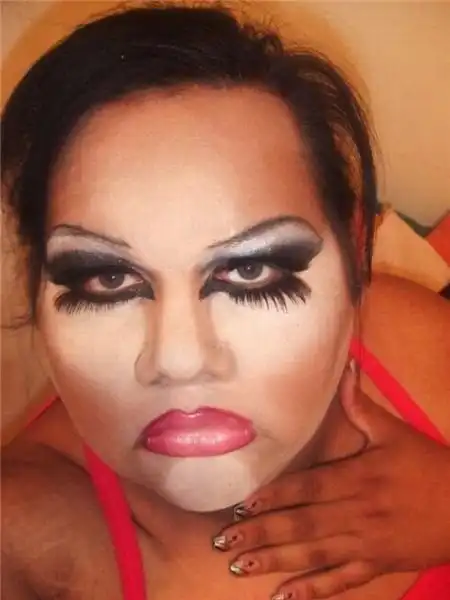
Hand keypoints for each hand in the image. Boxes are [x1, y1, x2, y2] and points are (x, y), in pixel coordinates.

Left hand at [212, 369, 449, 598]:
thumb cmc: (427, 465)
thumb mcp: (395, 432)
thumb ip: (362, 405)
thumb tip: (345, 366)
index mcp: (358, 478)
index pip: (307, 488)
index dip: (274, 497)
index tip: (242, 505)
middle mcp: (355, 513)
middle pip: (302, 524)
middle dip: (262, 533)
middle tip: (224, 541)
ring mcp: (365, 544)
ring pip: (314, 555)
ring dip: (276, 562)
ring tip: (240, 566)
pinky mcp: (376, 566)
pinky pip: (341, 581)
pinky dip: (313, 590)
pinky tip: (284, 596)